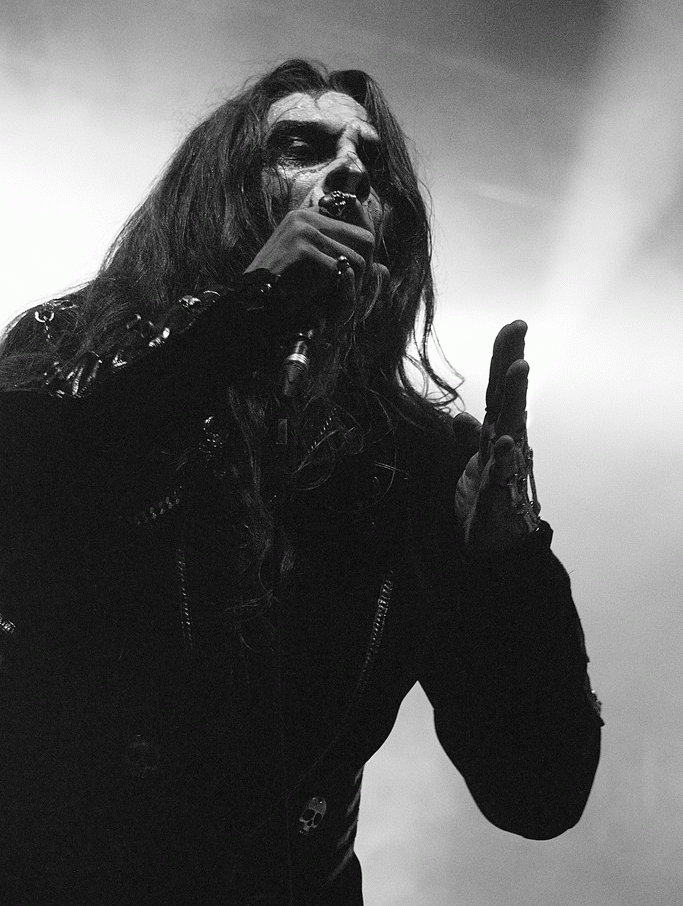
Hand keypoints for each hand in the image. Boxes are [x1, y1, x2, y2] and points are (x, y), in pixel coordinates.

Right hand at [244, 197, 388, 320]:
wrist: (252, 304)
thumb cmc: (283, 292)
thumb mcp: (318, 274)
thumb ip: (347, 266)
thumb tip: (384, 270)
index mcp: (308, 217)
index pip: (358, 227)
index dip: (364, 256)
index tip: (357, 279)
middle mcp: (307, 217)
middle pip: (364, 239)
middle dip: (365, 271)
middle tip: (353, 294)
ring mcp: (304, 230)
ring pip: (356, 259)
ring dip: (353, 287)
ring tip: (338, 305)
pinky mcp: (302, 248)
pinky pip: (340, 271)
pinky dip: (339, 293)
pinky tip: (325, 306)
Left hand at [454, 320, 539, 549]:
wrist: (494, 541)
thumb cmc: (488, 497)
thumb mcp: (473, 462)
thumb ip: (468, 438)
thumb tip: (459, 416)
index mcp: (499, 430)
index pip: (499, 388)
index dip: (504, 357)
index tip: (514, 324)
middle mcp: (507, 440)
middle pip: (508, 395)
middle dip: (513, 360)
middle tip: (519, 327)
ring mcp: (506, 463)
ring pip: (512, 424)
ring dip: (516, 396)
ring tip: (521, 367)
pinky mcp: (498, 489)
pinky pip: (502, 469)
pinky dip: (505, 454)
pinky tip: (506, 437)